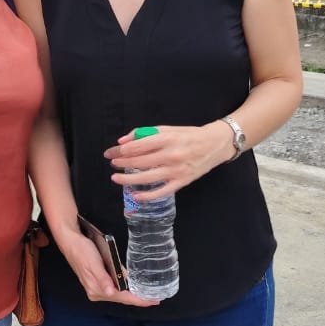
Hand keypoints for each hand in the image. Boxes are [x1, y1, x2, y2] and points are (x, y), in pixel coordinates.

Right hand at [55, 228, 158, 307]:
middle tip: (155, 298)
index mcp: (97, 289)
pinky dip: (125, 289)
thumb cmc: (82, 251)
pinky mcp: (98, 281)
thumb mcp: (94, 264)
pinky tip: (132, 288)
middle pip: (122, 298)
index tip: (153, 301)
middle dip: (138, 299)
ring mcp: (97, 288)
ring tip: (147, 294)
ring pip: (119, 294)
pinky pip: (115, 289)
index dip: (139, 300)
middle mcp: (97, 292)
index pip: (122, 297)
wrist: (71, 241)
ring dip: (132, 295)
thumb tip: (111, 292)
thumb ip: (103, 279)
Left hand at [104, 123, 232, 196]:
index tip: (110, 153)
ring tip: (115, 178)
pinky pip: (161, 192)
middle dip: (121, 163)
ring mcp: (176, 170)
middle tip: (112, 164)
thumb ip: (145, 133)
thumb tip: (123, 141)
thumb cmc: (189, 135)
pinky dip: (147, 196)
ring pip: (147, 178)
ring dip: (128, 179)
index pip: (137, 146)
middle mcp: (171, 155)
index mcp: (166, 139)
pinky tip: (135, 195)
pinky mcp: (181, 182)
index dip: (120, 150)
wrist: (215, 144)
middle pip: (139, 162)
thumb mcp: (167, 129)